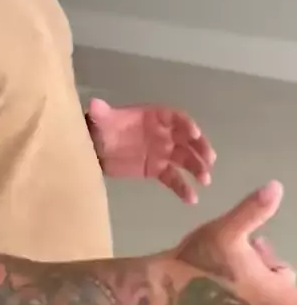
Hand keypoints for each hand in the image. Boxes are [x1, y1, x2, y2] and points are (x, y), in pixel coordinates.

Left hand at [86, 98, 215, 203]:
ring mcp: (162, 152)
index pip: (175, 118)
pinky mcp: (157, 170)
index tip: (194, 134)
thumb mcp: (100, 119)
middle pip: (187, 139)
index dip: (186, 124)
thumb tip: (94, 105)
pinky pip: (174, 178)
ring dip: (197, 168)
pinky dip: (183, 188)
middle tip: (209, 160)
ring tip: (205, 180)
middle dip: (199, 148)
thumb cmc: (102, 129)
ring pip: (185, 159)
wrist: (95, 148)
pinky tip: (192, 199)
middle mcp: (163, 133)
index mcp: (154, 117)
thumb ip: (100, 112)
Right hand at [158, 181, 296, 304]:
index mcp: (271, 294)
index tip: (268, 254)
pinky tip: (219, 275)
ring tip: (230, 259)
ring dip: (255, 278)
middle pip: (283, 290)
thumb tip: (277, 187)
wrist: (165, 288)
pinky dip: (241, 291)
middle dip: (269, 266)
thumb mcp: (228, 229)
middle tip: (249, 246)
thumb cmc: (201, 258)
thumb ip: (254, 209)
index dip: (286, 272)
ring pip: (264, 297)